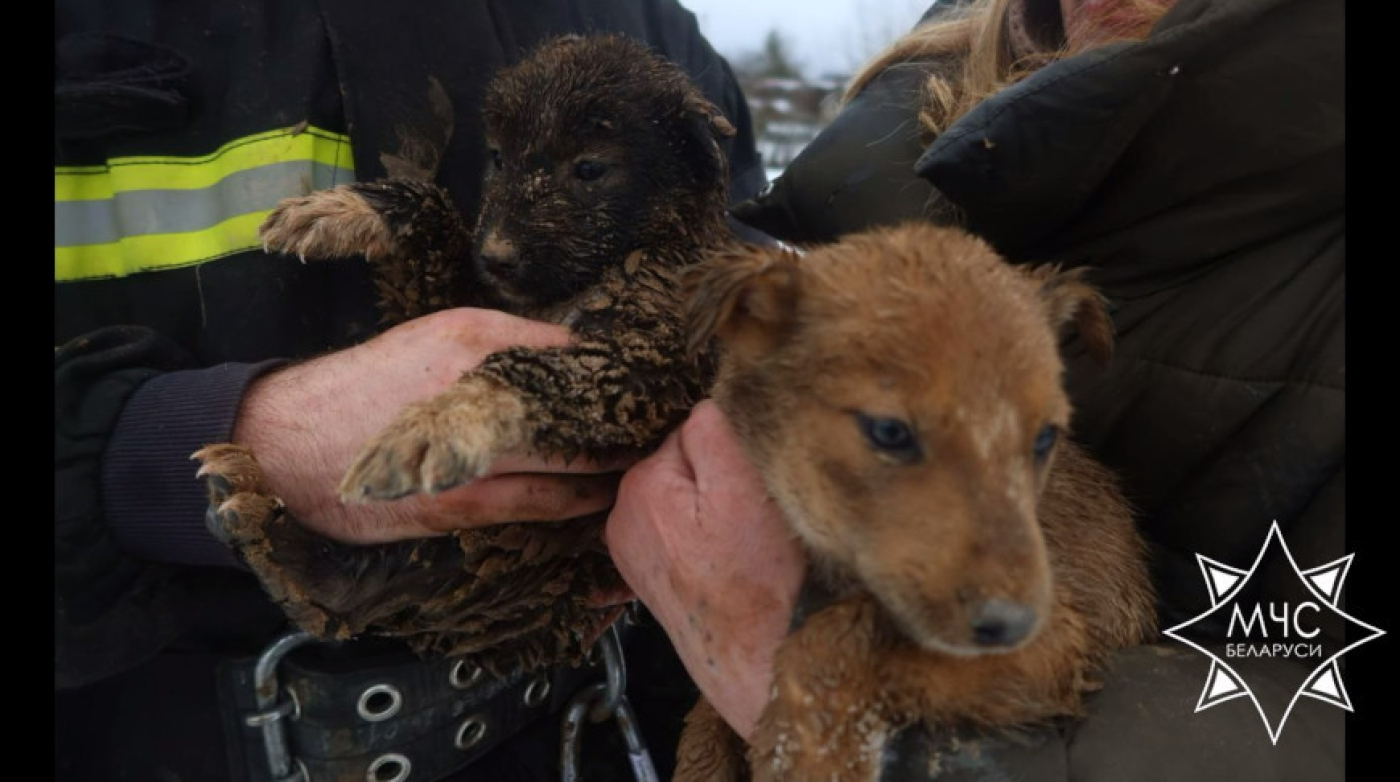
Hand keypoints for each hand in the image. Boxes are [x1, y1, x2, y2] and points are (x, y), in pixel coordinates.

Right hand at [233, 307, 628, 543]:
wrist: (285, 440)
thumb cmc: (361, 386)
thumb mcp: (429, 338)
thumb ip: (497, 344)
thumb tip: (564, 355)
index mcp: (471, 338)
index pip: (569, 351)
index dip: (613, 369)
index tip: (647, 379)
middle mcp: (478, 389)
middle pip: (581, 406)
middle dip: (624, 418)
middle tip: (660, 424)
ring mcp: (471, 451)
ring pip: (569, 460)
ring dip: (611, 463)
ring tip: (644, 460)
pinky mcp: (458, 502)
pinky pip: (539, 504)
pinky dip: (577, 500)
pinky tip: (601, 497)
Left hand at [604, 400, 804, 739]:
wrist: (762, 660)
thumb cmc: (758, 584)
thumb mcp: (743, 486)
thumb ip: (714, 427)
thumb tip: (705, 394)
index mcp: (640, 486)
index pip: (690, 429)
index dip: (730, 448)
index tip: (750, 480)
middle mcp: (623, 516)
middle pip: (683, 462)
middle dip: (718, 477)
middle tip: (750, 516)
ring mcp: (633, 549)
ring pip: (684, 497)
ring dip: (712, 508)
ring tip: (739, 543)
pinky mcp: (650, 574)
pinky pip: (681, 530)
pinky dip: (704, 537)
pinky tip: (724, 561)